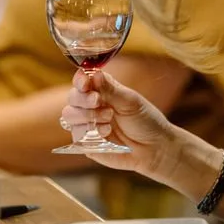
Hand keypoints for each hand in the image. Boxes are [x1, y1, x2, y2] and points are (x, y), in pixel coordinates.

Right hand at [59, 69, 178, 179]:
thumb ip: (111, 89)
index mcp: (102, 90)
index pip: (82, 81)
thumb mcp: (130, 101)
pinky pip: (76, 134)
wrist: (153, 148)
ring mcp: (87, 124)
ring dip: (87, 115)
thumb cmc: (145, 121)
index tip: (85, 83)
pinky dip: (90, 131)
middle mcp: (91, 106)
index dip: (80, 80)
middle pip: (72, 97)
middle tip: (98, 101)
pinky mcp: (86, 142)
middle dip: (83, 99)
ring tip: (108, 118)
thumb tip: (95, 74)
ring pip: (69, 115)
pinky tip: (106, 132)